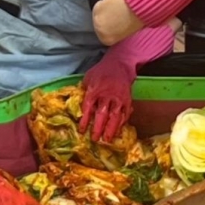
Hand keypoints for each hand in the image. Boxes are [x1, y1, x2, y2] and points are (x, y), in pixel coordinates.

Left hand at [80, 25, 175, 142]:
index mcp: (94, 90)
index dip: (84, 120)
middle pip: (102, 114)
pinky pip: (125, 113)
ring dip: (111, 128)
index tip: (81, 131)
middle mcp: (107, 96)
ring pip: (115, 116)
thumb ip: (84, 91)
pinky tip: (119, 130)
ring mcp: (118, 98)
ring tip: (108, 139)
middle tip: (95, 139)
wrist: (119, 65)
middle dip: (98, 128)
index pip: (88, 108)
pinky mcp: (127, 100)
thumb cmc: (101, 72)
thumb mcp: (88, 79)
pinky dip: (122, 122)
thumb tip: (77, 105)